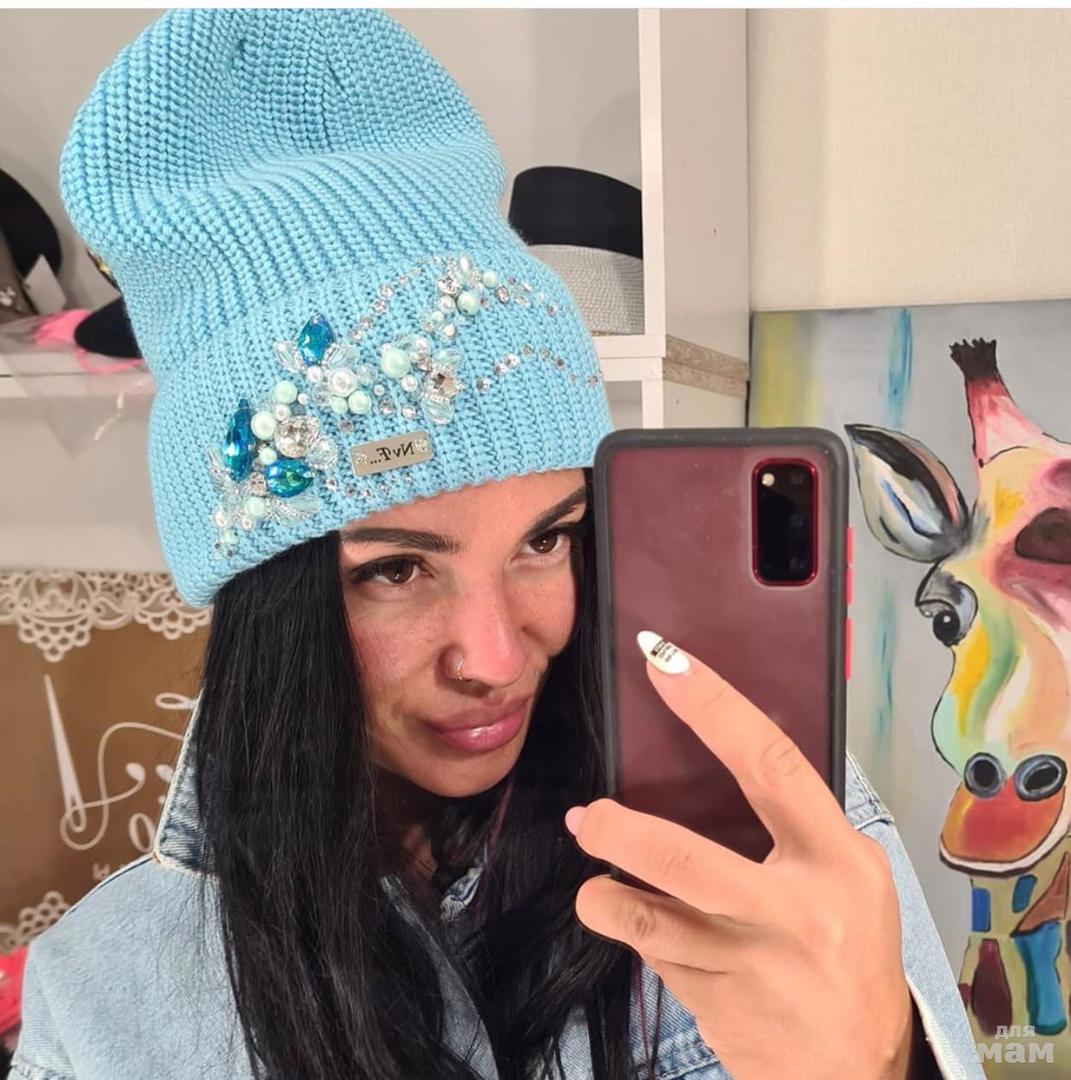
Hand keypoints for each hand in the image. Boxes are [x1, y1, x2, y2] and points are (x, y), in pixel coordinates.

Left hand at [565, 632, 915, 1079]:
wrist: (858, 1075)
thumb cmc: (852, 957)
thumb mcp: (849, 879)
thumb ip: (792, 828)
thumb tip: (718, 758)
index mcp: (839, 860)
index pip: (771, 763)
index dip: (714, 705)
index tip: (664, 661)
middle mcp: (797, 912)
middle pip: (688, 858)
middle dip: (622, 832)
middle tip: (586, 815)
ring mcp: (754, 967)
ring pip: (651, 920)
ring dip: (607, 894)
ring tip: (594, 880)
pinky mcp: (717, 1008)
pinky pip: (654, 957)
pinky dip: (634, 934)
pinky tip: (636, 925)